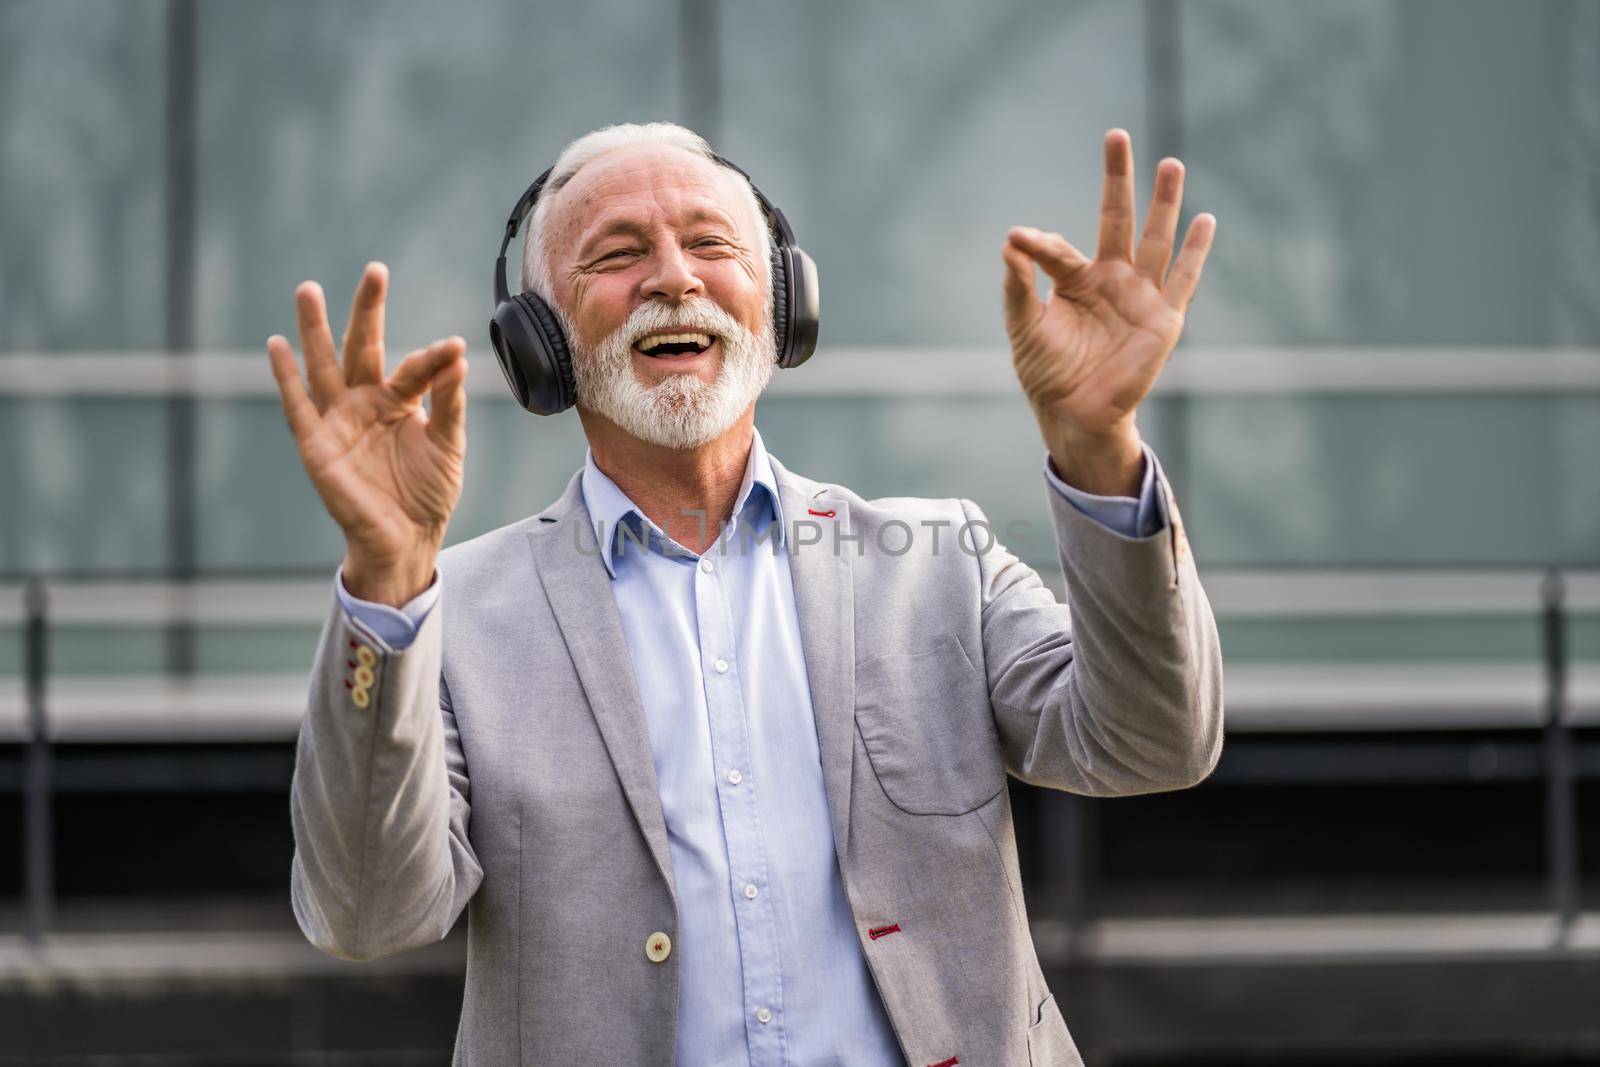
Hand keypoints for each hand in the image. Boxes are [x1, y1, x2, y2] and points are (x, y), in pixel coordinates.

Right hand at [266, 262, 467, 606]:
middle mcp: (365, 402)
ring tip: (309, 290)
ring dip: (315, 329)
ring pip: (324, 366)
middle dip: (367, 311)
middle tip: (375, 271)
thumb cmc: (428, 492)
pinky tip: (276, 345)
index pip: (415, 368)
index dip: (433, 359)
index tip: (453, 347)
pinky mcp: (316, 445)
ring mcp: (338, 421)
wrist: (406, 538)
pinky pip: (297, 406)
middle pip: (364, 348)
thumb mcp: (448, 445)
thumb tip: (457, 358)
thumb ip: (449, 404)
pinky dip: (285, 377)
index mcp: (399, 401)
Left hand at [1002, 129, 1214, 492]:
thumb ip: (1017, 288)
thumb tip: (1009, 243)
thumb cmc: (1047, 373)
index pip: (1058, 249)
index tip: (1016, 238)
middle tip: (1116, 136)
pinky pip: (1183, 279)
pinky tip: (1205, 220)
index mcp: (1075, 280)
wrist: (1074, 414)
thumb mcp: (1024, 328)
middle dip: (1118, 179)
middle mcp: (1111, 279)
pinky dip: (1195, 251)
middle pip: (1116, 218)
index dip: (1037, 244)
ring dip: (1162, 203)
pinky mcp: (1163, 318)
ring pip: (1154, 239)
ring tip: (1169, 164)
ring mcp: (1140, 295)